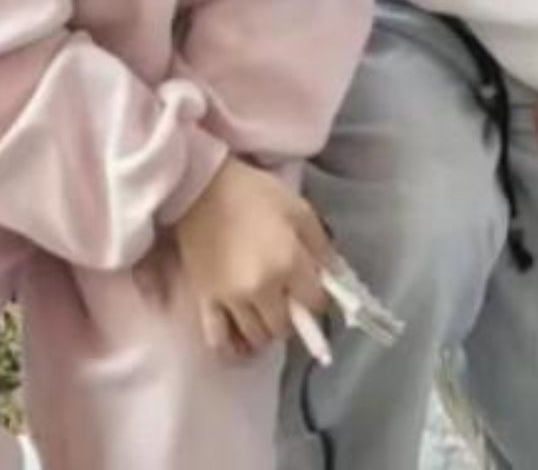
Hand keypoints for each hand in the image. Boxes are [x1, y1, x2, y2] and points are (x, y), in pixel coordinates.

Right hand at [171, 157, 331, 356]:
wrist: (203, 189)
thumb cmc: (255, 194)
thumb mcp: (300, 210)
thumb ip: (321, 246)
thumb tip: (334, 276)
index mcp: (289, 263)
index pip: (314, 303)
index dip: (318, 300)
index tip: (313, 291)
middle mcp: (262, 288)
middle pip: (284, 327)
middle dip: (292, 319)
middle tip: (289, 302)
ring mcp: (231, 299)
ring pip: (256, 337)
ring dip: (266, 331)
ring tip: (267, 314)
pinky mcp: (205, 301)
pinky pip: (219, 340)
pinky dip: (232, 347)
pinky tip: (241, 342)